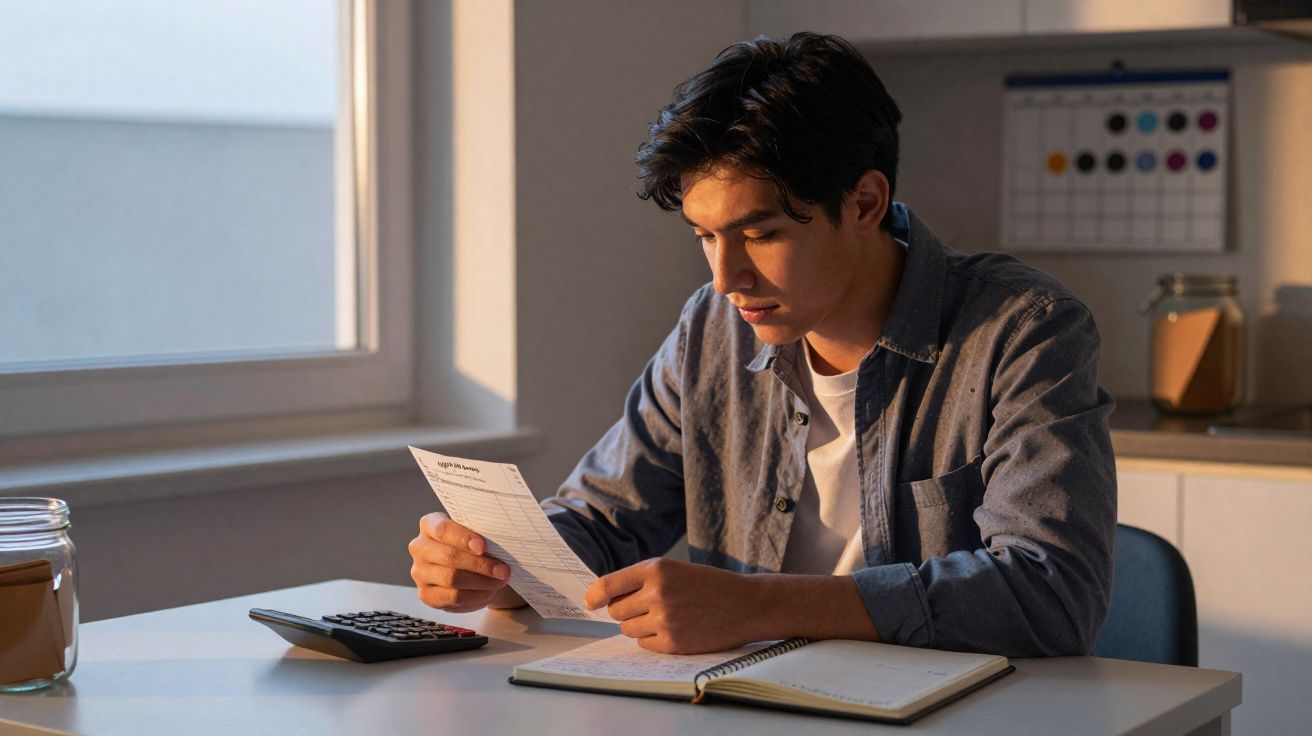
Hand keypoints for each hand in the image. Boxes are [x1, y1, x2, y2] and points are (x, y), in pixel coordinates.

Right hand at [409, 512, 517, 612]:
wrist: (465, 566)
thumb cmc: (470, 544)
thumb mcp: (474, 533)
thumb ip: (480, 535)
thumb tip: (500, 544)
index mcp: (429, 524)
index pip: (443, 529)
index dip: (463, 538)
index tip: (483, 547)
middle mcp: (420, 547)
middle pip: (449, 556)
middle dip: (480, 565)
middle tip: (503, 570)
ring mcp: (419, 572)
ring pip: (452, 579)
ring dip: (481, 582)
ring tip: (499, 581)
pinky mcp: (426, 594)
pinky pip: (452, 598)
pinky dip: (474, 596)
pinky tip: (488, 592)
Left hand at [584, 558, 761, 653]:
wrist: (745, 605)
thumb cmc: (709, 586)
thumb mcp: (676, 570)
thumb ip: (642, 579)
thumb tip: (605, 598)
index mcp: (657, 569)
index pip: (609, 584)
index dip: (595, 595)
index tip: (590, 602)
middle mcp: (657, 593)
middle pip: (616, 610)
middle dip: (624, 611)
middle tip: (645, 608)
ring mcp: (664, 620)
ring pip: (627, 629)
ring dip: (638, 626)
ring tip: (664, 618)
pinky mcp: (673, 643)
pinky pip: (644, 644)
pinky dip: (652, 639)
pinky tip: (673, 629)